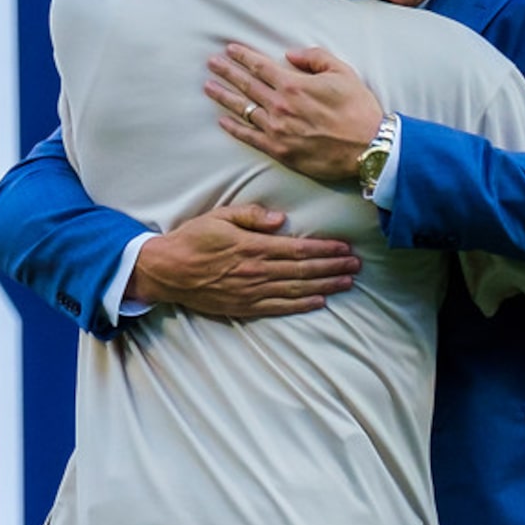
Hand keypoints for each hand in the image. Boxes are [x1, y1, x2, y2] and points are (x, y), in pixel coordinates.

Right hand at [131, 206, 359, 317]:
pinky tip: (319, 302)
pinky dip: (301, 306)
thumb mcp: (220, 216)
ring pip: (296, 291)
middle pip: (304, 271)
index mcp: (253, 247)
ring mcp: (251, 292)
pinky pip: (278, 308)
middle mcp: (257, 271)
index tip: (345, 248)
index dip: (325, 250)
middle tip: (357, 266)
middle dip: (333, 268)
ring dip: (325, 287)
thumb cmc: (193, 239)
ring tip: (347, 283)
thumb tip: (280, 219)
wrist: (167, 271)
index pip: (298, 250)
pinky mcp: (244, 307)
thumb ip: (251, 215)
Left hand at [205, 44, 383, 182]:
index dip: (243, 56)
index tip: (229, 50)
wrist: (366, 147)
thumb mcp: (341, 72)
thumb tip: (290, 55)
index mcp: (293, 84)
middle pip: (246, 85)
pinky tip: (222, 120)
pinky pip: (250, 137)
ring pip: (243, 110)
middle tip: (211, 63)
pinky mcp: (279, 151)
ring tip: (209, 87)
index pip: (260, 66)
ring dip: (224, 97)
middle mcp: (280, 106)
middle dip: (227, 72)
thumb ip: (314, 58)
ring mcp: (276, 130)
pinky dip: (234, 128)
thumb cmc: (357, 108)